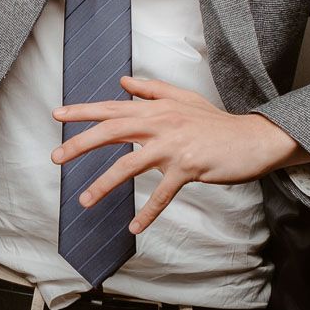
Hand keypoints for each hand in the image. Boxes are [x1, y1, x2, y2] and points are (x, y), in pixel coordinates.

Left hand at [52, 76, 309, 233]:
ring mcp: (174, 146)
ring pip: (130, 164)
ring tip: (84, 201)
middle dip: (80, 143)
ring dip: (104, 184)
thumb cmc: (218, 122)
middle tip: (55, 157)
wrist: (253, 139)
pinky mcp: (189, 167)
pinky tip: (134, 227)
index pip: (112, 107)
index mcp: (157, 108)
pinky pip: (162, 194)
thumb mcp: (185, 99)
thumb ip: (153, 90)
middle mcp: (161, 123)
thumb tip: (124, 82)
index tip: (57, 114)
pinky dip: (148, 213)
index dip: (83, 111)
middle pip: (112, 131)